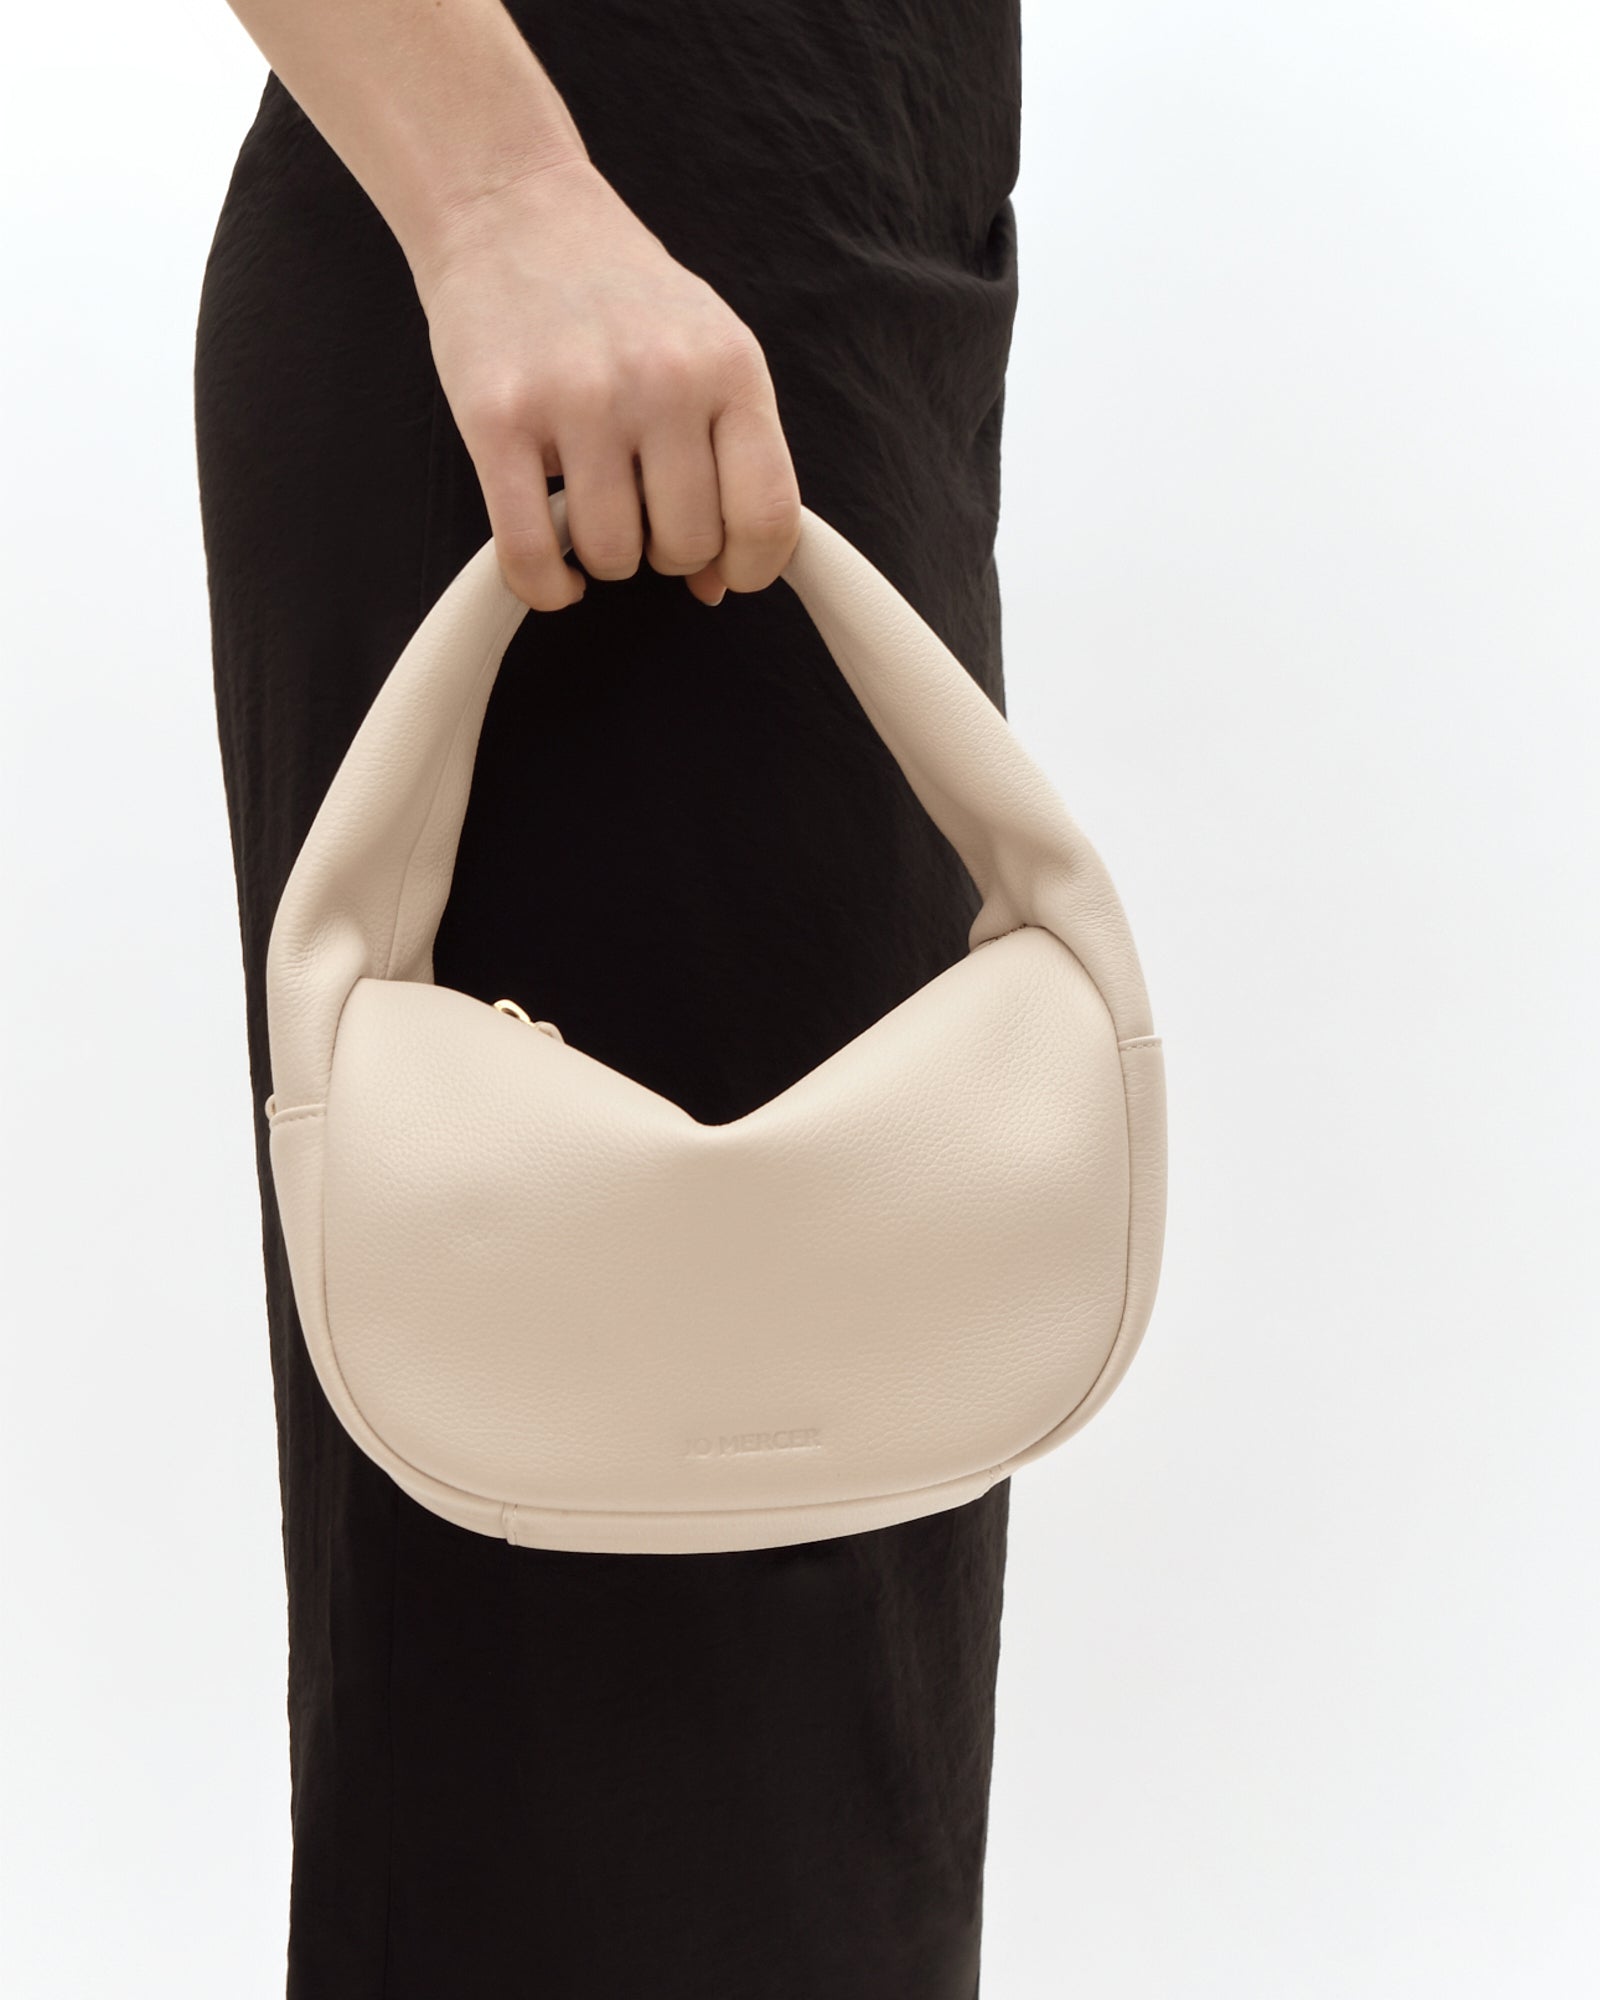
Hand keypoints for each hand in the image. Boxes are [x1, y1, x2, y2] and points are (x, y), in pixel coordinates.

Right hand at [412, 155, 802, 612]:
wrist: (510, 207)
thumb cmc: (617, 296)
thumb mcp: (704, 353)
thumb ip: (730, 460)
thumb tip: (721, 585)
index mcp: (730, 367)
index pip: (768, 514)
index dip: (753, 567)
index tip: (726, 568)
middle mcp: (662, 382)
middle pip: (687, 545)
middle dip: (667, 554)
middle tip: (643, 514)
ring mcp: (578, 399)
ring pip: (611, 555)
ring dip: (603, 559)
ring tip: (591, 510)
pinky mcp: (497, 418)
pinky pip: (529, 554)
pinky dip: (544, 585)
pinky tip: (552, 569)